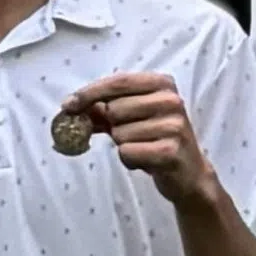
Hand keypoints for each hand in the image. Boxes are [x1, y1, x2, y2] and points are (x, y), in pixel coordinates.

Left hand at [62, 70, 217, 207]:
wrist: (188, 173)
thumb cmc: (155, 140)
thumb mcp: (132, 118)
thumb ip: (103, 108)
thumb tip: (70, 106)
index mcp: (162, 84)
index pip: (118, 82)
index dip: (89, 93)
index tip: (67, 106)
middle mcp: (171, 100)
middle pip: (115, 109)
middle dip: (112, 126)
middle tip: (130, 135)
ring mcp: (173, 125)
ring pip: (120, 133)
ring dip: (123, 145)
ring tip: (143, 149)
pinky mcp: (170, 151)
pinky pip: (127, 152)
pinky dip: (130, 160)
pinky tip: (146, 161)